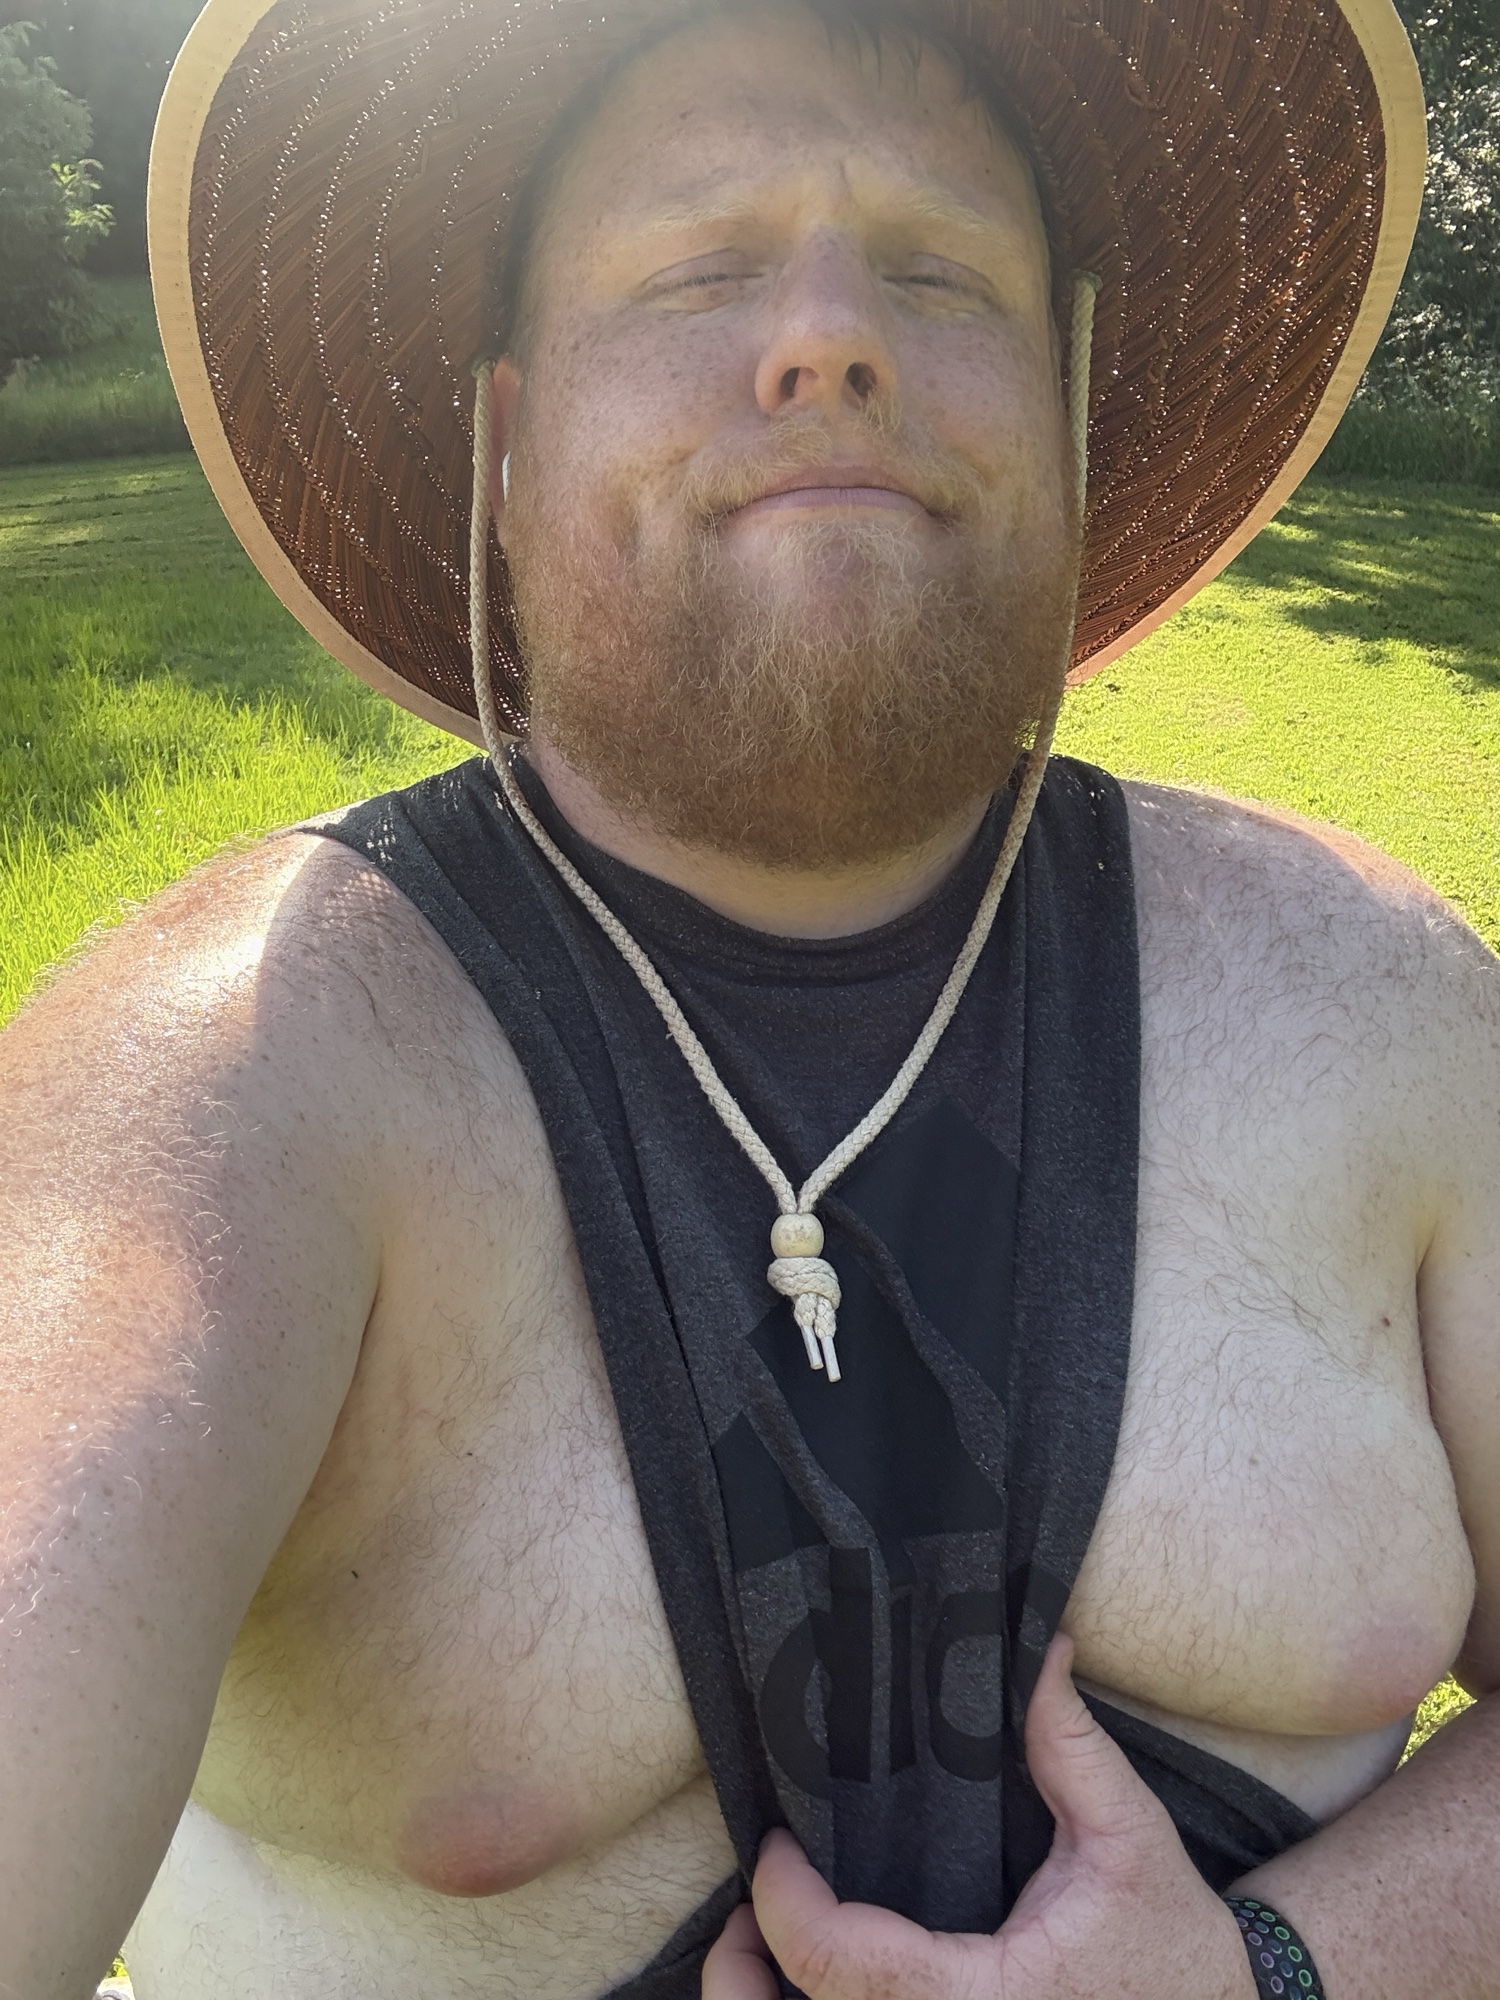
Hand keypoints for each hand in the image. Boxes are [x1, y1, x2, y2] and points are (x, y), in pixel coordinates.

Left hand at [702, 1634, 1257, 1999]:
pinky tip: (813, 1984)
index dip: (786, 1903)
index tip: (777, 1843)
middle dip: (746, 1977)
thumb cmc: (1170, 1933)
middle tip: (746, 1906)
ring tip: (759, 1944)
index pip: (842, 1967)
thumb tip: (1043, 1644)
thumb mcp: (1126, 1832)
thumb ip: (1069, 1742)